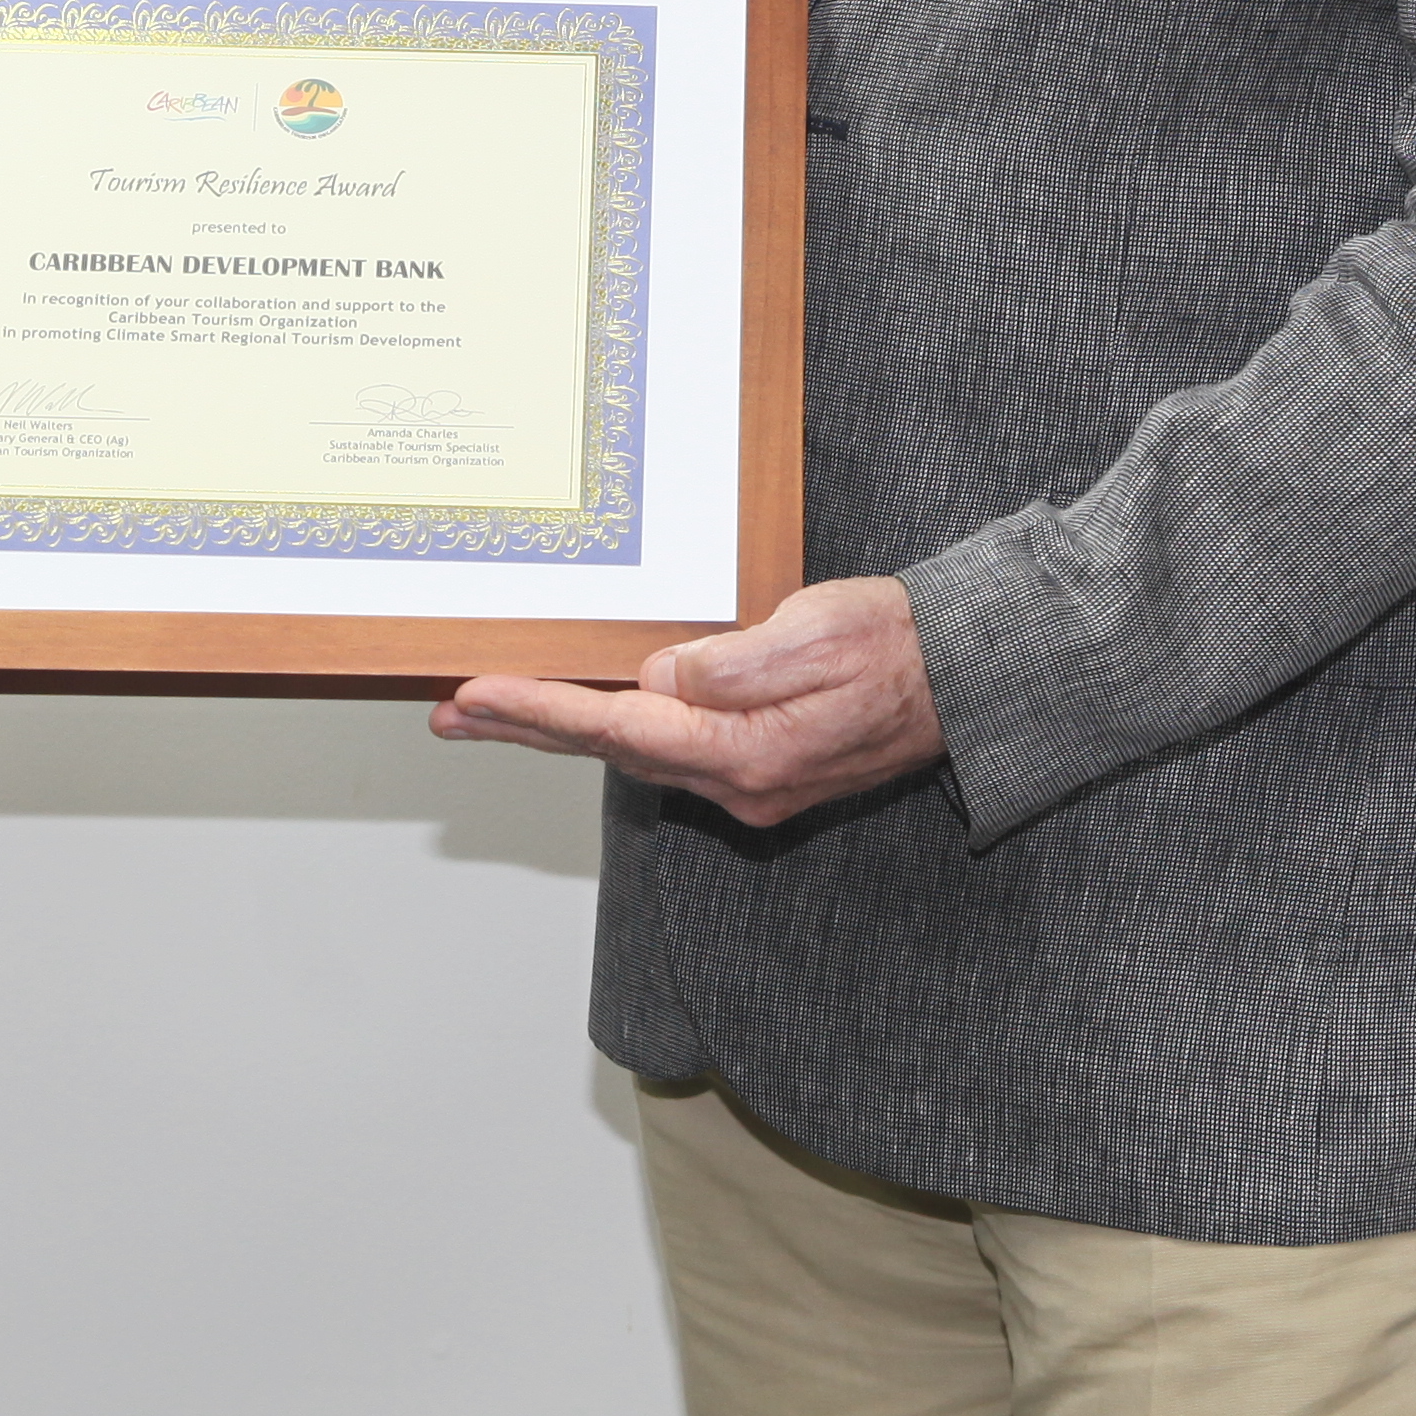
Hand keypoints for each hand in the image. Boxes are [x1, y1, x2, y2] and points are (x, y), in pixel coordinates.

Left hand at [430, 576, 940, 828]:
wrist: (964, 678)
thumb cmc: (899, 647)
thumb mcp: (814, 633)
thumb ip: (733, 665)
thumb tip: (662, 678)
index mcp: (747, 752)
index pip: (617, 730)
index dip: (539, 709)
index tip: (476, 694)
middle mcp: (740, 782)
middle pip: (609, 751)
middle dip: (526, 727)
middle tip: (451, 709)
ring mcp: (750, 782)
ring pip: (634, 752)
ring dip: (562, 727)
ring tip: (495, 705)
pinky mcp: (761, 766)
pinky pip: (668, 748)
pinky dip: (613, 729)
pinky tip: (587, 710)